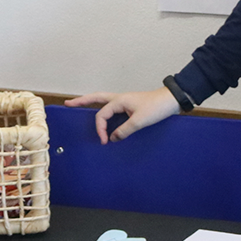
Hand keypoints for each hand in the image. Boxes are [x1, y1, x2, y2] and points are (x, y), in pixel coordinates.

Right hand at [64, 88, 180, 144]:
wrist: (171, 101)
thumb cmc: (156, 107)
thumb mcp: (139, 121)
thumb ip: (124, 130)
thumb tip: (113, 138)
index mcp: (119, 100)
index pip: (102, 115)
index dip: (100, 129)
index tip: (105, 141)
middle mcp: (119, 99)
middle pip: (96, 98)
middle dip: (82, 101)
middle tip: (68, 104)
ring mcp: (125, 101)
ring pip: (104, 102)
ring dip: (92, 103)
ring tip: (80, 105)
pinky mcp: (130, 106)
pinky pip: (113, 108)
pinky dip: (105, 111)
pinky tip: (103, 115)